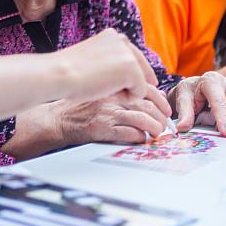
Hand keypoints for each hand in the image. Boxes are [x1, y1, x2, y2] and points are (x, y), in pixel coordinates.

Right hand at [54, 87, 172, 145]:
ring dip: (154, 128)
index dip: (161, 100)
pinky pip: (130, 133)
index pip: (146, 89)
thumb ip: (123, 94)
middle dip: (161, 117)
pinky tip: (141, 139)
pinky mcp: (104, 128)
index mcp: (114, 87)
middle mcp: (113, 97)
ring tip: (157, 133)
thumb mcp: (102, 92)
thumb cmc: (80, 107)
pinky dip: (140, 137)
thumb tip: (151, 98)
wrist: (59, 119)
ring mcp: (108, 113)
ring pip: (143, 119)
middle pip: (148, 105)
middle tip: (164, 125)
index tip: (166, 109)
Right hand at [56, 28, 155, 103]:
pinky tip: (113, 95)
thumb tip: (123, 75)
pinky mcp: (132, 69)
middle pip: (141, 64)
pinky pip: (140, 91)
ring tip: (112, 93)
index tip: (147, 81)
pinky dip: (130, 97)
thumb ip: (107, 62)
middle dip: (141, 79)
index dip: (138, 69)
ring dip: (130, 90)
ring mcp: (128, 54)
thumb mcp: (91, 60)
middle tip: (144, 91)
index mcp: (111, 36)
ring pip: (141, 79)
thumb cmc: (67, 73)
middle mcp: (122, 41)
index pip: (132, 53)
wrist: (59, 74)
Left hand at [168, 72, 225, 136]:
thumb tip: (183, 127)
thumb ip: (184, 114)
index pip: (220, 102)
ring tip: (220, 121)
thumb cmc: (191, 92)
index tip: (225, 133)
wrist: (196, 89)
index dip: (223, 119)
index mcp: (212, 81)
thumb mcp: (183, 100)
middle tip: (219, 128)